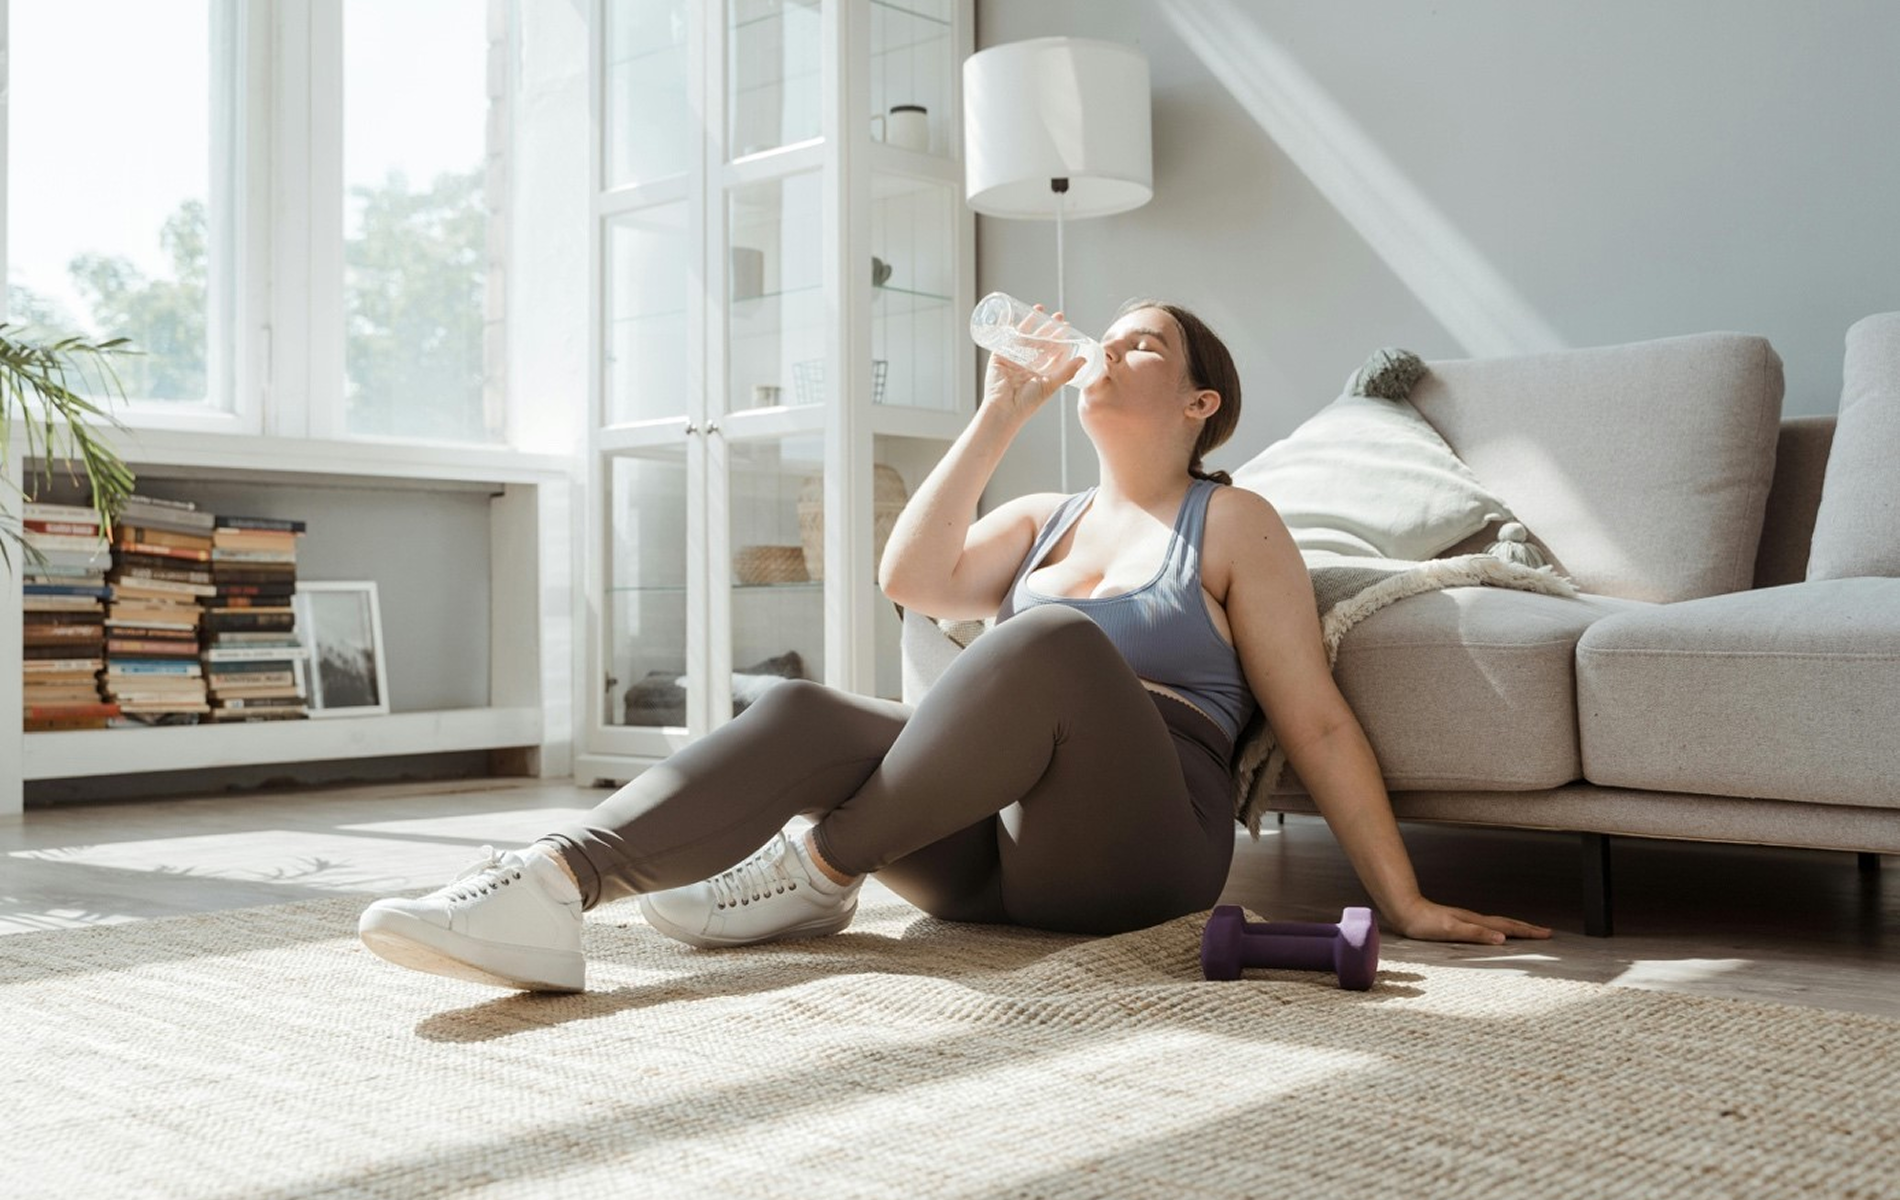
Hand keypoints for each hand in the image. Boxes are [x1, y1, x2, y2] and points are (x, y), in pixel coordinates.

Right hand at [980, 304, 1085, 423]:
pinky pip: (1006, 338)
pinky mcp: (999, 356)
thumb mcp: (1051, 385)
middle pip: (1039, 341)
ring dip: (1031, 323)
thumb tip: (1084, 359)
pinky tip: (1016, 316)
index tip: (1067, 327)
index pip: (1052, 351)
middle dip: (1048, 327)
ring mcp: (1013, 359)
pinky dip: (1010, 327)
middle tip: (1057, 315)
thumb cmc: (1028, 402)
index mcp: (1041, 372)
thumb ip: (1067, 372)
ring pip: (1024, 337)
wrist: (1004, 408)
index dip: (1060, 338)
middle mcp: (1028, 364)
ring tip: (1039, 310)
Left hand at [1388, 897, 1551, 944]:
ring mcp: (1467, 920)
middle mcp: (1474, 919)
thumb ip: (1476, 934)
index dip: (1527, 931)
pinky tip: (1496, 933)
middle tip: (1546, 932)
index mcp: (1476, 922)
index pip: (1508, 926)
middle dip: (1527, 928)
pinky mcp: (1459, 924)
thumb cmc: (1424, 923)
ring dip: (1515, 928)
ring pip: (1498, 924)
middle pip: (1507, 923)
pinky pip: (1487, 927)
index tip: (1547, 934)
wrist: (1405, 911)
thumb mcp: (1451, 931)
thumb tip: (1503, 938)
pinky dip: (1499, 929)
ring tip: (1528, 931)